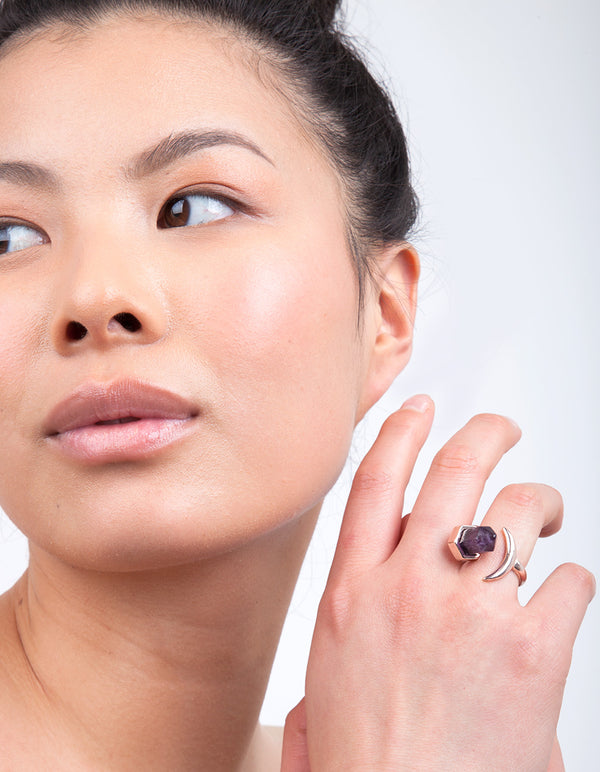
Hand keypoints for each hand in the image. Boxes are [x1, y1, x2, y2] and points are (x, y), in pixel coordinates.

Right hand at [282, 397, 594, 770]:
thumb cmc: (369, 765)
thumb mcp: (326, 681)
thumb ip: (346, 623)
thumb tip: (367, 600)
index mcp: (351, 592)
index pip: (375, 482)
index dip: (402, 432)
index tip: (422, 410)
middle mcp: (407, 587)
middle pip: (454, 472)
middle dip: (484, 434)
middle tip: (501, 428)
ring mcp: (470, 612)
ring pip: (516, 510)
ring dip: (539, 501)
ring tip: (547, 514)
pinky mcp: (531, 650)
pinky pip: (568, 582)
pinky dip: (570, 583)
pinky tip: (560, 600)